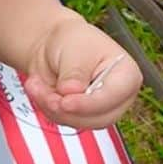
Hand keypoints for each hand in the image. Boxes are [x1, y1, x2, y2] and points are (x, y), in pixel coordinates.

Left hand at [25, 12, 141, 129]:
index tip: (65, 102)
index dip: (88, 103)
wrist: (54, 47)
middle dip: (65, 108)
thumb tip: (71, 92)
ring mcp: (99, 109)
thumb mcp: (74, 49)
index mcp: (126, 75)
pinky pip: (63, 121)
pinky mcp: (81, 116)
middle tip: (44, 93)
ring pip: (77, 122)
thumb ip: (74, 73)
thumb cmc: (73, 41)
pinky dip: (46, 107)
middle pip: (97, 117)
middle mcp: (117, 97)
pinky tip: (39, 90)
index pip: (113, 97)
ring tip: (36, 84)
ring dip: (51, 106)